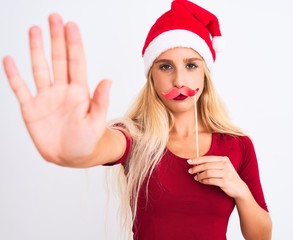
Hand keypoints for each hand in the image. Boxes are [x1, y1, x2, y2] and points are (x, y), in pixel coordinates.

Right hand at [2, 14, 111, 163]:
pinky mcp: (31, 109)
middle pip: (58, 59)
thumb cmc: (87, 140)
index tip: (71, 25)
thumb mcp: (96, 122)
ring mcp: (45, 98)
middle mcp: (62, 90)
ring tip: (35, 30)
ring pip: (39, 68)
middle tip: (54, 17)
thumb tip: (108, 80)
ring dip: (36, 49)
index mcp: (79, 92)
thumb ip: (100, 101)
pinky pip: (20, 88)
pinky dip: (13, 75)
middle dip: (56, 39)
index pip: (75, 62)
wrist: (72, 156)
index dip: (73, 44)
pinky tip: (9, 59)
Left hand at [188, 156, 247, 199]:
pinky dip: (204, 181)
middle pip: (207, 165)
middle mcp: (226, 165)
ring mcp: (226, 173)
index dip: (197, 159)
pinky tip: (201, 181)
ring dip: (200, 175)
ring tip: (196, 178)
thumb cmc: (228, 176)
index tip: (189, 161)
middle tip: (190, 171)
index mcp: (224, 159)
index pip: (208, 158)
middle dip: (196, 168)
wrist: (239, 188)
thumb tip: (196, 163)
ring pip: (208, 173)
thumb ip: (212, 164)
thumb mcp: (223, 167)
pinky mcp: (225, 182)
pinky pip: (210, 181)